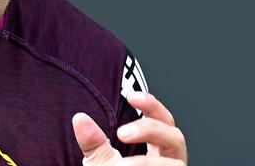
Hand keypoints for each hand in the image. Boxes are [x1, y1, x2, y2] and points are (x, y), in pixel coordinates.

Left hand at [72, 91, 186, 164]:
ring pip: (173, 165)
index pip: (162, 119)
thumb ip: (94, 143)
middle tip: (122, 133)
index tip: (131, 96)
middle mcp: (171, 163)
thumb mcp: (101, 164)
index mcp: (158, 149)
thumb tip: (79, 118)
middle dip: (150, 129)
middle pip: (175, 136)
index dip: (152, 105)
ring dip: (145, 163)